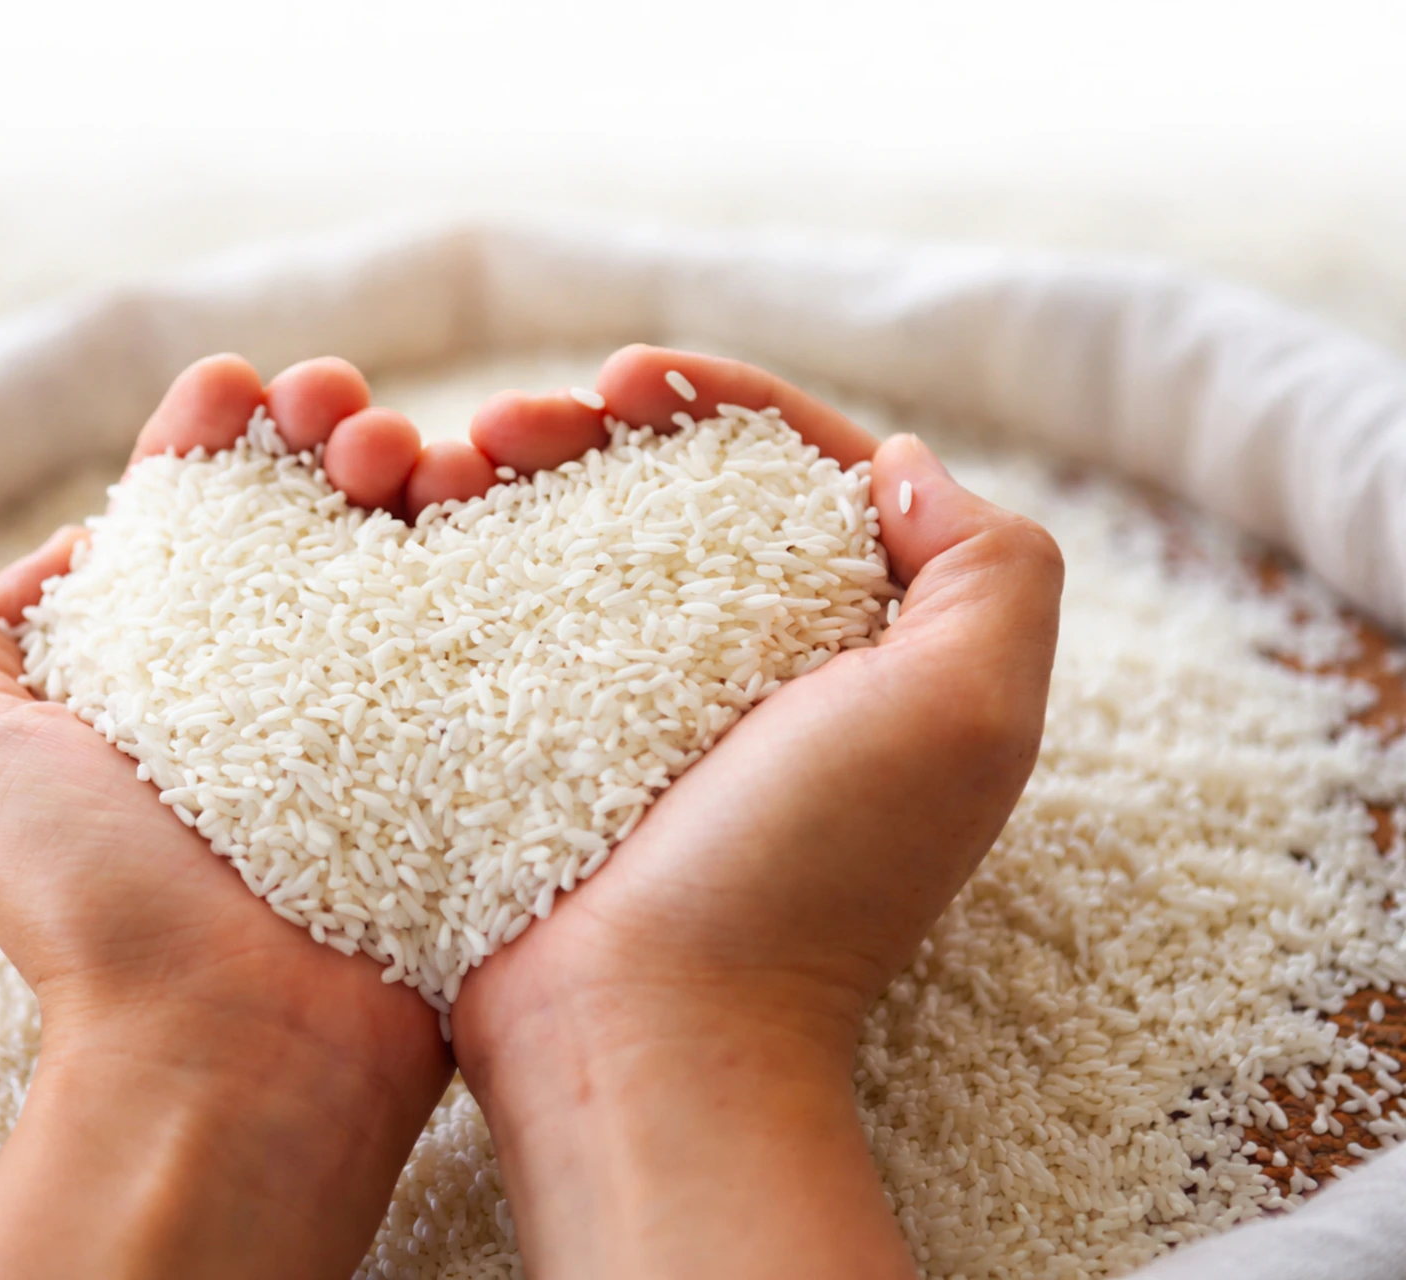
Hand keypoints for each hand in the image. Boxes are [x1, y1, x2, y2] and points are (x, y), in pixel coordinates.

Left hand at [0, 354, 510, 1279]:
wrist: (230, 1047)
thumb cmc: (85, 897)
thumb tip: (82, 541)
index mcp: (162, 665)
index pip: (196, 511)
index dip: (216, 432)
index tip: (236, 390)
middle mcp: (272, 679)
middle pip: (313, 510)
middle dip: (325, 430)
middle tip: (341, 416)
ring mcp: (380, 709)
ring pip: (409, 543)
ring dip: (411, 462)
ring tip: (403, 453)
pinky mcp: (465, 745)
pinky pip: (493, 615)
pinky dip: (493, 538)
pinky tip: (483, 489)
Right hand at [451, 346, 1065, 1279]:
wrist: (641, 1031)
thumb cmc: (807, 877)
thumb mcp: (966, 718)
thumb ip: (991, 568)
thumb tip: (902, 467)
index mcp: (861, 642)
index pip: (799, 467)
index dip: (721, 398)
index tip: (627, 378)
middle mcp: (754, 664)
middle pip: (677, 490)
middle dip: (596, 425)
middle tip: (515, 423)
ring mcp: (641, 704)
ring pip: (581, 539)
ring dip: (519, 472)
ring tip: (452, 461)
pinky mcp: (546, 741)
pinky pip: (510, 613)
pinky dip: (472, 552)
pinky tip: (423, 522)